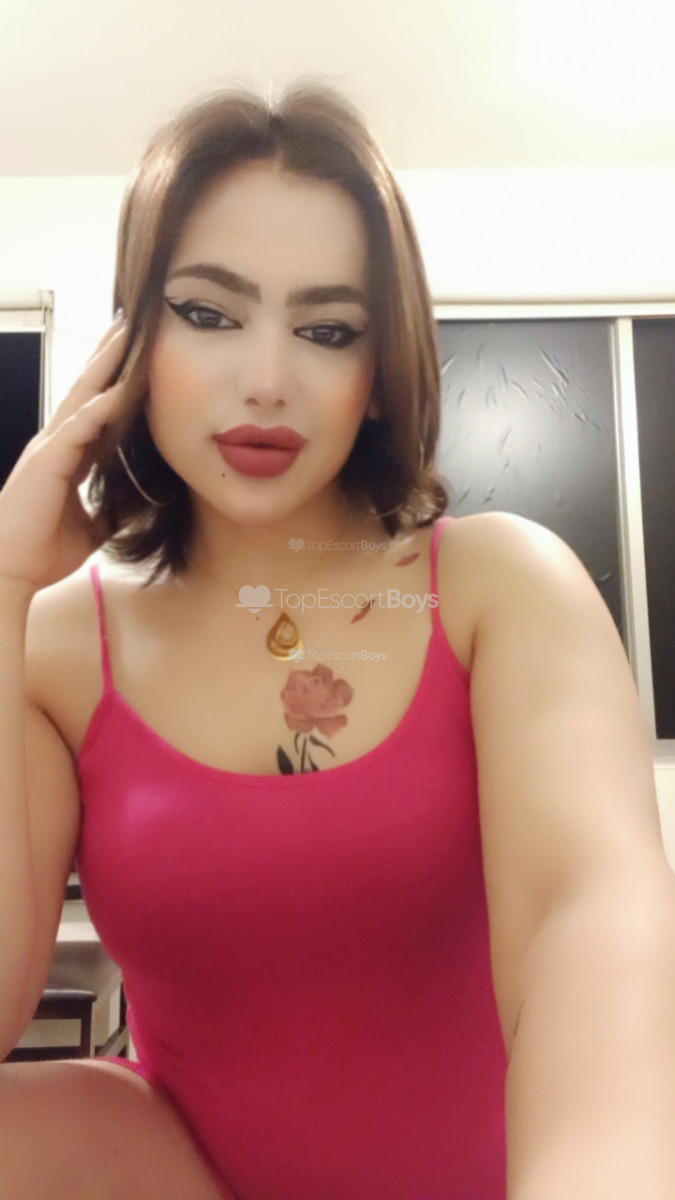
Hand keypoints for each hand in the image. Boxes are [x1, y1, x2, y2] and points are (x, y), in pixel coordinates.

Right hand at [0, 316, 131, 593]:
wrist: (7, 572)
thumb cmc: (40, 552)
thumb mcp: (90, 529)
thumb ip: (109, 511)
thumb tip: (134, 508)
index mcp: (66, 457)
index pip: (96, 410)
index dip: (114, 383)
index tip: (137, 357)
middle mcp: (55, 443)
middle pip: (88, 388)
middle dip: (109, 355)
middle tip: (132, 322)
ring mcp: (49, 447)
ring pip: (83, 395)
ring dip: (106, 364)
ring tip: (128, 333)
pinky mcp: (47, 460)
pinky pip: (80, 424)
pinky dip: (103, 405)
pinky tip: (122, 386)